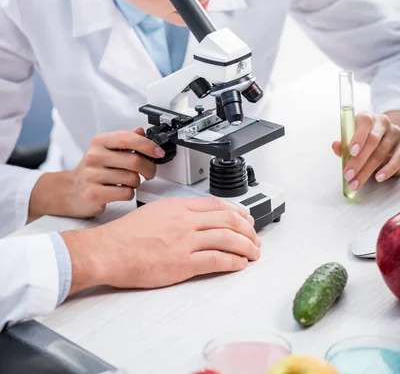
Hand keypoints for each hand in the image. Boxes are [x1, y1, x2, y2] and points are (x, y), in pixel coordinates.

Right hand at [29, 128, 162, 219]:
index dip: (147, 145)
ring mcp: (92, 175)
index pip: (127, 138)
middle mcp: (94, 156)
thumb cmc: (93, 170)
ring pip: (132, 179)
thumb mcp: (107, 150)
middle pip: (134, 161)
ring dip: (137, 183)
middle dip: (149, 169)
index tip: (158, 152)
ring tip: (129, 182)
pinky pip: (125, 193)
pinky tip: (121, 191)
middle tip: (150, 172)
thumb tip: (141, 131)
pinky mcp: (93, 193)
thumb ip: (125, 140)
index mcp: (99, 142)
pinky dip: (129, 193)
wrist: (70, 191)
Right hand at [62, 197, 260, 293]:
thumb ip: (175, 214)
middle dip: (247, 229)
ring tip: (253, 252)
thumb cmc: (124, 235)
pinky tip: (239, 264)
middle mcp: (184, 221)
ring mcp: (185, 241)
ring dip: (246, 246)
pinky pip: (216, 260)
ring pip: (227, 238)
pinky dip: (233, 261)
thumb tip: (192, 220)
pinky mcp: (182, 263)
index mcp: (177, 206)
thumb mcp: (152, 212)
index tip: (245, 217)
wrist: (108, 250)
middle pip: (227, 219)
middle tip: (255, 237)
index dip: (237, 211)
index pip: (216, 205)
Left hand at [332, 112, 399, 190]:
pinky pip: (398, 158)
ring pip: (382, 152)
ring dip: (368, 169)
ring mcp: (395, 133)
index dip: (358, 137)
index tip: (351, 152)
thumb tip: (335, 146)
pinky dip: (388, 169)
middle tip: (349, 175)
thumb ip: (344, 144)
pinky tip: (379, 177)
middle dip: (359, 160)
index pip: (364, 123)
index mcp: (367, 118)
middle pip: (372, 141)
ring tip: (358, 182)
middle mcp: (383, 123)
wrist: (385, 137)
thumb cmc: (364, 138)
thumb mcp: (352, 139)